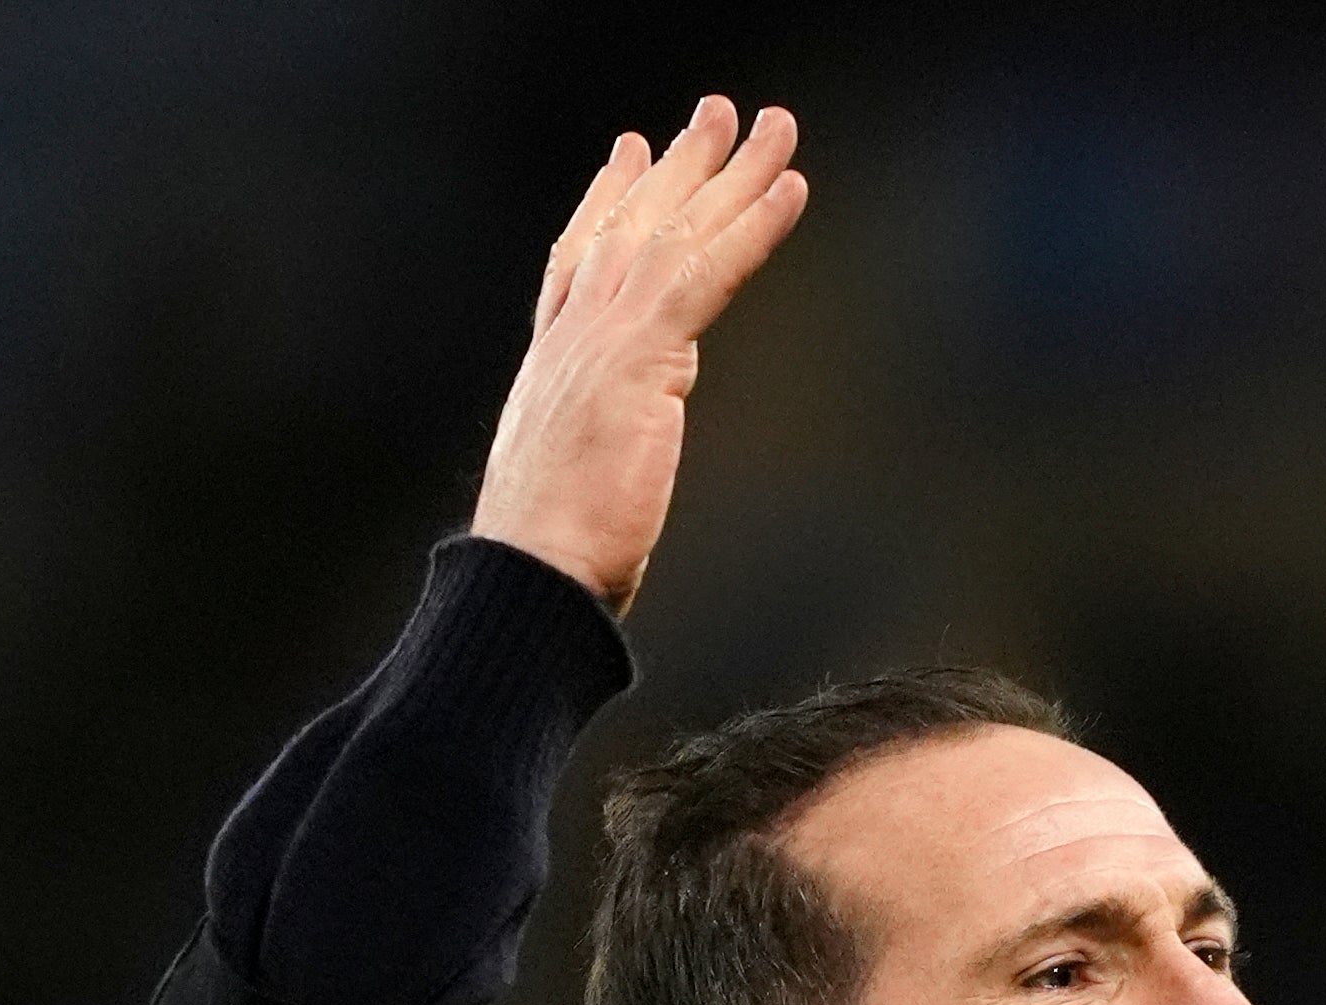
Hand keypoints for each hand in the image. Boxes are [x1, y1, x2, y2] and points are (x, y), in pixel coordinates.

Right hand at [471, 98, 809, 612]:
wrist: (534, 571)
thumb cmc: (551, 555)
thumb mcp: (570, 483)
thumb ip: (596, 449)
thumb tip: (609, 461)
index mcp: (554, 358)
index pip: (582, 255)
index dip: (609, 200)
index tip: (630, 153)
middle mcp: (575, 329)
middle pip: (635, 222)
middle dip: (679, 164)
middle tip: (717, 113)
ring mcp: (605, 333)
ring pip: (679, 230)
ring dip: (733, 172)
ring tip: (773, 126)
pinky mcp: (644, 352)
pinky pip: (711, 270)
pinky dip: (755, 225)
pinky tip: (791, 189)